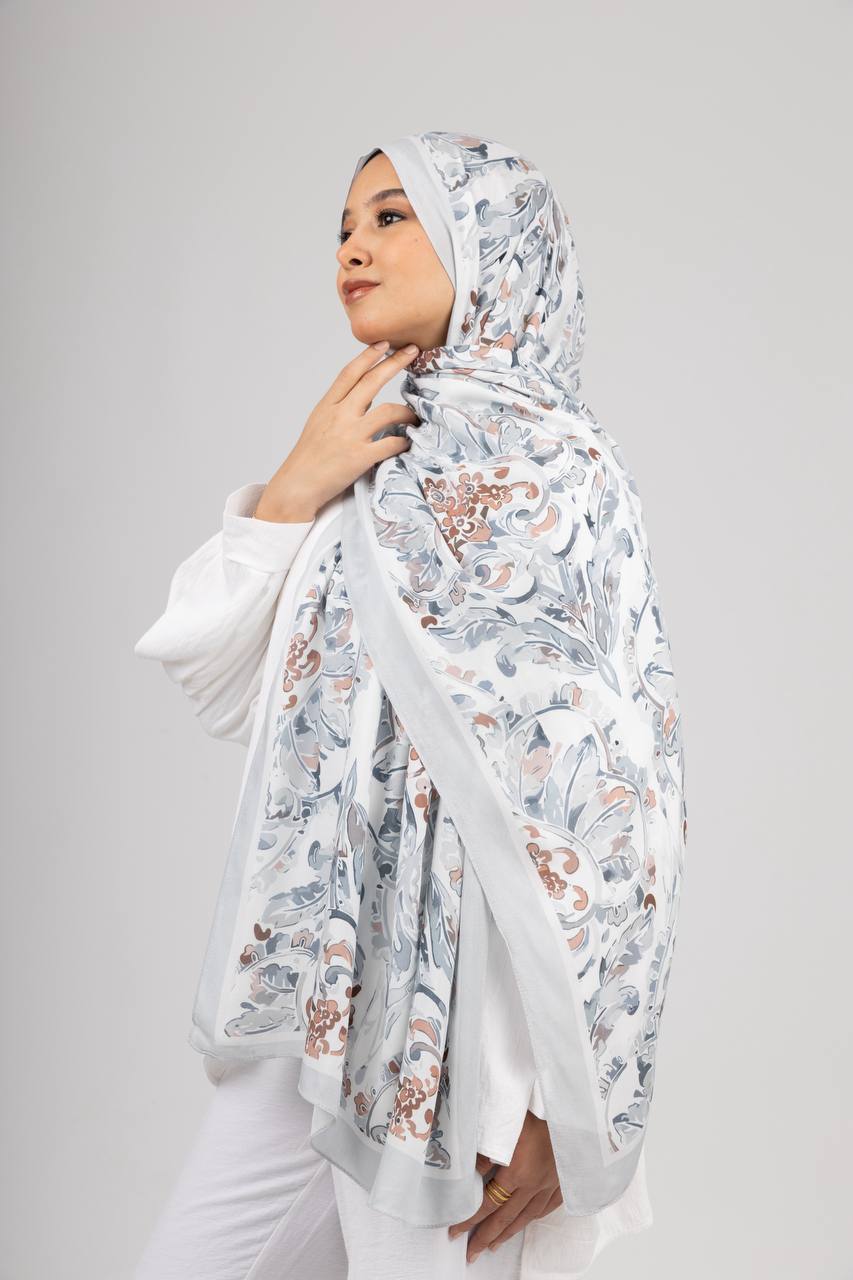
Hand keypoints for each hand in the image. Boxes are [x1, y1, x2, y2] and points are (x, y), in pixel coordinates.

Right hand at [253, 340, 420, 522]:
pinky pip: (392, 443)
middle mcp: (339, 416)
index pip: (350, 373)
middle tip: (413, 351)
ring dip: (407, 412)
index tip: (384, 343)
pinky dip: (404, 441)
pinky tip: (408, 442)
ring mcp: (350, 435)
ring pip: (389, 412)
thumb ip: (342, 408)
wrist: (297, 486)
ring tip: (415, 415)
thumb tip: (369, 396)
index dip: (368, 355)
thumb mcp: (319, 424)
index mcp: (327, 406)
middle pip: (372, 382)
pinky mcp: (360, 457)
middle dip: (395, 363)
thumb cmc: (309, 458)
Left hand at [447, 1111, 562, 1264]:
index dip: (470, 1219)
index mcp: (517, 1172)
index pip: (487, 1203)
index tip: (455, 1232)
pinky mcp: (564, 1181)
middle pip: (505, 1217)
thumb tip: (470, 1168)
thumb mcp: (507, 1124)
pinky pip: (548, 1207)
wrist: (576, 1111)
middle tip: (472, 1253)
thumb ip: (486, 1147)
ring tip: (494, 1245)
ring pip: (526, 1216)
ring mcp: (551, 1184)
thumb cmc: (539, 1111)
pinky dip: (535, 1217)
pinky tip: (527, 1221)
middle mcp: (533, 1184)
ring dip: (508, 1233)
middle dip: (486, 1237)